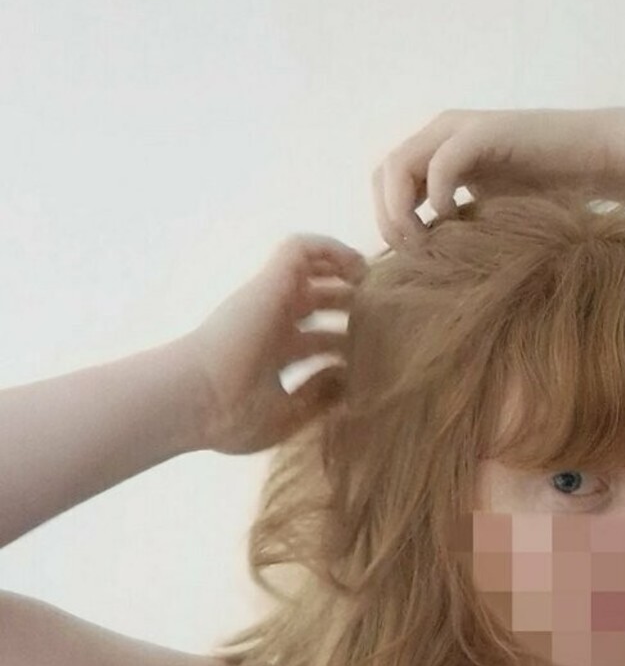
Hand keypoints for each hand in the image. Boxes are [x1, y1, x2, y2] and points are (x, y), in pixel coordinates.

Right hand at [183, 234, 365, 455]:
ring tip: (379, 286)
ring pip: (311, 270)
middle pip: (315, 304)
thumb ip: (317, 398)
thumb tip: (347, 379)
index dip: (343, 344)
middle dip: (350, 307)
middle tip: (386, 318)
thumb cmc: (231, 416)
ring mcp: (270, 302)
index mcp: (272, 357)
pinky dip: (332, 249)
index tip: (377, 355)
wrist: (197, 399)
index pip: (312, 342)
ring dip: (345, 273)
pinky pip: (302, 248)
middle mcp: (272, 325)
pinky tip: (358, 268)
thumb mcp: (285, 416)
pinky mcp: (269, 282)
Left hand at [371, 106, 624, 249]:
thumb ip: (454, 227)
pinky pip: (441, 163)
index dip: (388, 222)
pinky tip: (454, 219)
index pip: (385, 183)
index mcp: (437, 152)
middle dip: (390, 219)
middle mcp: (440, 135)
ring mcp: (460, 130)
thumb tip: (422, 265)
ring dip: (404, 211)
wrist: (593, 161)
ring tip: (428, 241)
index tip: (411, 258)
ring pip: (399, 166)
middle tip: (415, 254)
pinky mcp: (485, 132)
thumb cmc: (547, 194)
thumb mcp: (487, 216)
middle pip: (383, 174)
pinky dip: (438, 195)